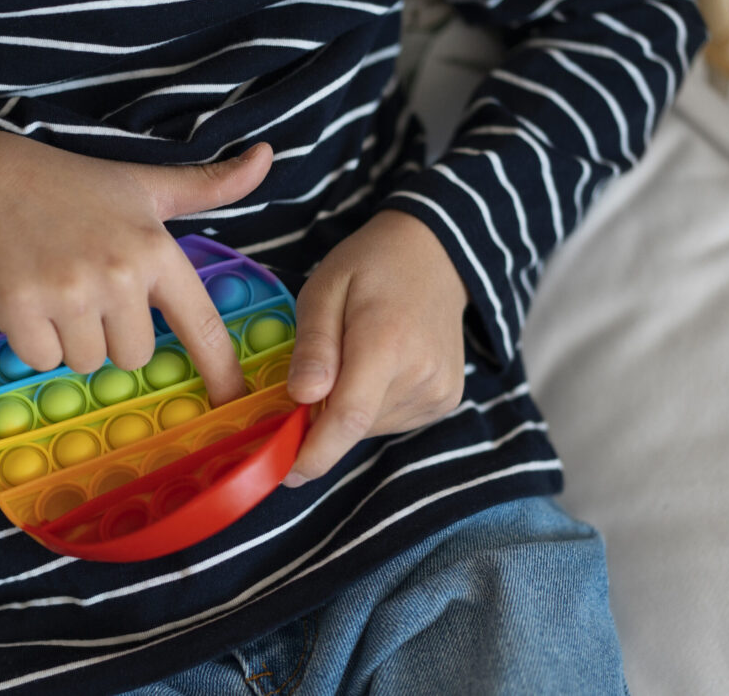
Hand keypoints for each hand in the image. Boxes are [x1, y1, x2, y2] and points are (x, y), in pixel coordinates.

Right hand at [0, 130, 272, 405]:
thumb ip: (207, 185)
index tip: (232, 402)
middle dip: (111, 334)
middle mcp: (119, 274)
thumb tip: (267, 158)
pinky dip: (33, 342)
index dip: (221, 371)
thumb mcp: (144, 184)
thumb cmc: (72, 186)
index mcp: (156, 249)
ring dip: (71, 339)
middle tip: (88, 291)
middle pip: (134, 355)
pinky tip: (28, 301)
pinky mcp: (21, 308)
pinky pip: (42, 361)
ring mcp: (68, 293)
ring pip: (87, 362)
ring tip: (56, 290)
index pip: (202, 325)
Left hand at [284, 210, 468, 485]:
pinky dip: (369, 407)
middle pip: (353, 426)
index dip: (313, 453)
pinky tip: (376, 368)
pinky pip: (390, 421)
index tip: (283, 472)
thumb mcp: (324, 290)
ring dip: (345, 410)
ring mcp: (439, 392)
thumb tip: (301, 399)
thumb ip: (313, 346)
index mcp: (386, 344)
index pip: (348, 418)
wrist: (435, 256)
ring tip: (351, 358)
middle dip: (319, 419)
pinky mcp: (445, 400)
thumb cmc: (370, 267)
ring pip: (369, 428)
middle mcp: (421, 375)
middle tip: (309, 378)